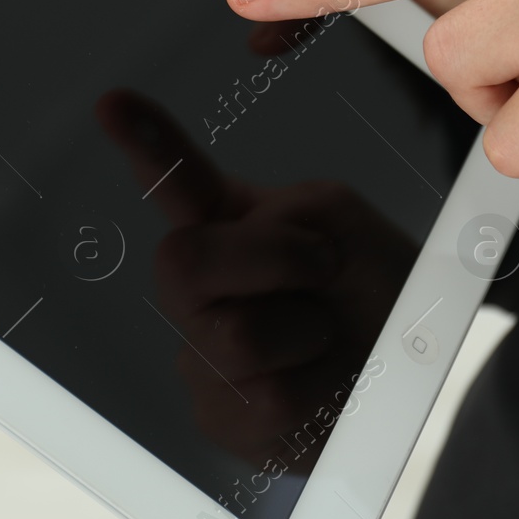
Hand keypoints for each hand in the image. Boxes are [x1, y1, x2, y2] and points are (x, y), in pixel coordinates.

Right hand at [97, 90, 415, 468]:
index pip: (177, 182)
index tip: (112, 102)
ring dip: (305, 328)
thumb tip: (246, 251)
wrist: (406, 375)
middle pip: (179, 262)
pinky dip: (316, 384)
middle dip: (268, 259)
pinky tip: (323, 383)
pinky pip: (265, 398)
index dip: (145, 143)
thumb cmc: (374, 292)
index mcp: (232, 227)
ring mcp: (203, 353)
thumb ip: (293, 218)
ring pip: (231, 336)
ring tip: (326, 335)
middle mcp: (203, 287)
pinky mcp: (222, 416)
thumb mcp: (346, 229)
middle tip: (323, 269)